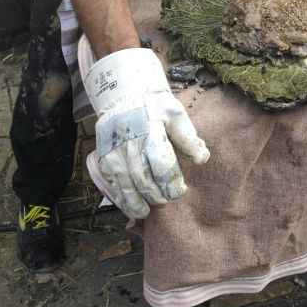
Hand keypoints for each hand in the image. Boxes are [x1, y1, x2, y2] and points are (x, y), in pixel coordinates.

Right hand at [79, 39, 209, 218]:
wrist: (123, 94)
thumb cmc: (154, 105)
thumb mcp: (175, 113)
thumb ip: (188, 136)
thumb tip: (202, 159)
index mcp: (150, 131)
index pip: (161, 163)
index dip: (171, 181)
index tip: (180, 191)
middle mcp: (130, 143)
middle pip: (142, 177)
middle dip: (156, 194)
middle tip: (166, 201)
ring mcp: (114, 151)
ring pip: (124, 183)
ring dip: (136, 201)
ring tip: (146, 212)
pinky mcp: (104, 156)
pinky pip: (112, 182)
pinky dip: (120, 197)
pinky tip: (130, 206)